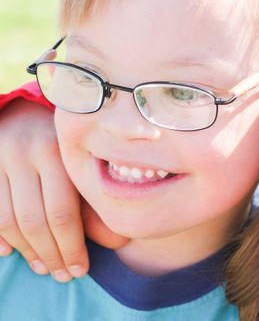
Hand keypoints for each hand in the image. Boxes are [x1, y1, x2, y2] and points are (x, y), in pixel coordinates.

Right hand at [0, 99, 129, 281]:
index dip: (72, 247)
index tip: (81, 269)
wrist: (23, 113)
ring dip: (28, 252)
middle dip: (52, 255)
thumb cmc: (63, 145)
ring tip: (45, 268)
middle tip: (64, 275)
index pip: (63, 213)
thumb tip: (117, 243)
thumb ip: (96, 202)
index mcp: (57, 152)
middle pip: (35, 221)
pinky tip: (13, 253)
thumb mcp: (83, 166)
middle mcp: (24, 154)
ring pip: (8, 221)